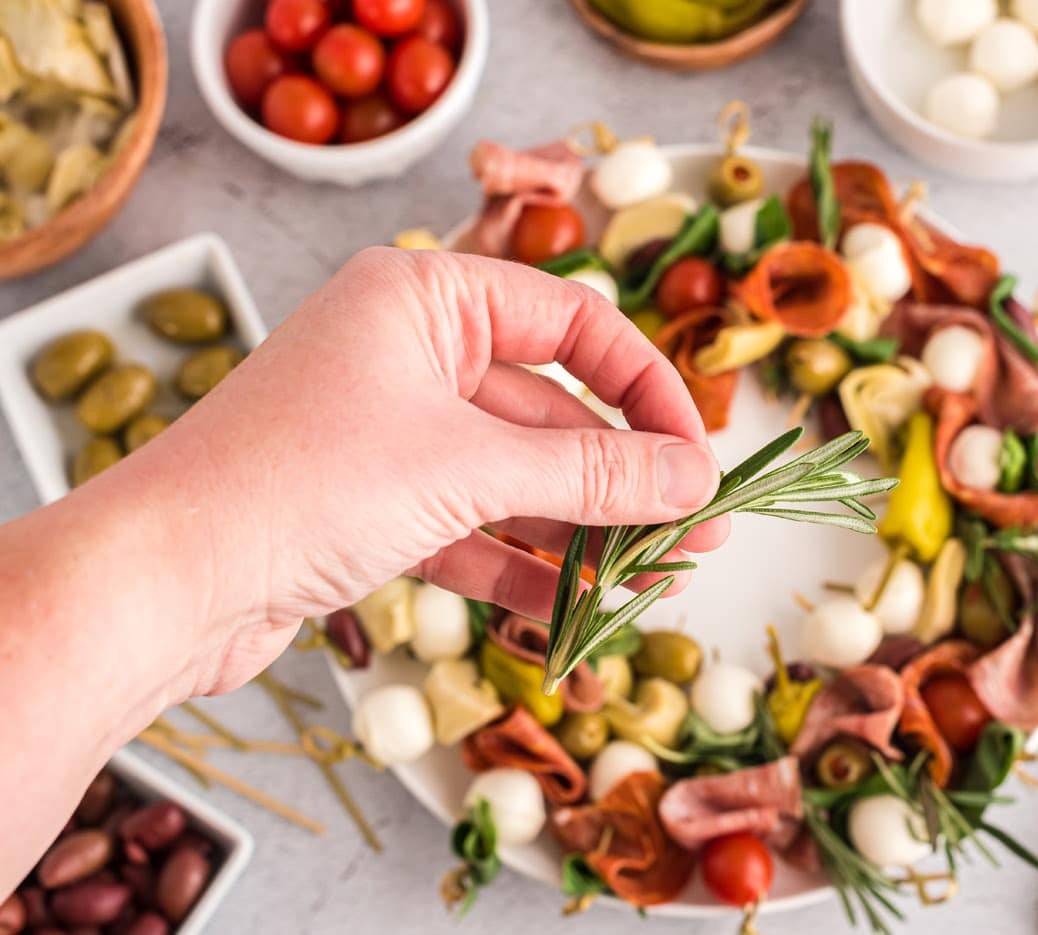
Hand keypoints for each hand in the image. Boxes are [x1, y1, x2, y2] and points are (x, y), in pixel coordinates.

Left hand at [98, 247, 726, 695]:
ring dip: (585, 531)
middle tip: (697, 532)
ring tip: (659, 578)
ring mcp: (389, 433)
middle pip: (551, 411)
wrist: (161, 581)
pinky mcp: (372, 506)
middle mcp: (409, 354)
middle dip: (624, 479)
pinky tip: (582, 607)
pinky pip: (474, 527)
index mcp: (426, 297)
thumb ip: (591, 475)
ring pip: (516, 478)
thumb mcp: (469, 468)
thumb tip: (696, 478)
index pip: (574, 321)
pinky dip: (525, 566)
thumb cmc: (303, 482)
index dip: (646, 387)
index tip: (698, 452)